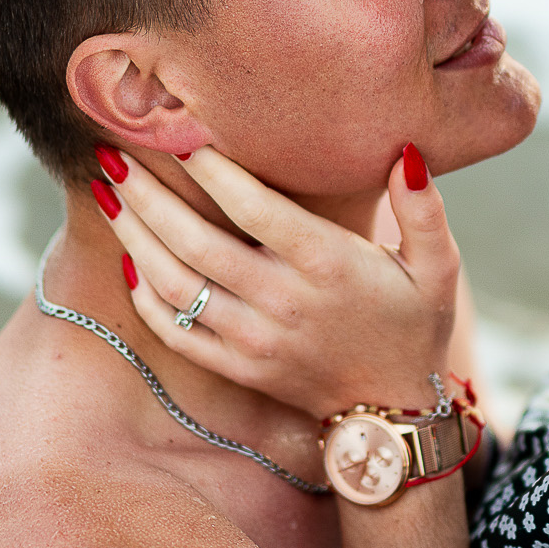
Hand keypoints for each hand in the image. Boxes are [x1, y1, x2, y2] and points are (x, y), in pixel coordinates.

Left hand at [91, 144, 459, 419]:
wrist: (396, 413)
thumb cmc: (414, 323)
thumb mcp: (440, 266)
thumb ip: (425, 209)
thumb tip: (406, 152)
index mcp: (327, 265)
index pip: (254, 208)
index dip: (212, 170)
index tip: (180, 135)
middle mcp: (283, 302)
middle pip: (195, 242)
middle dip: (148, 195)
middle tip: (114, 154)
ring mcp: (254, 340)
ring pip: (174, 285)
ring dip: (134, 237)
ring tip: (108, 195)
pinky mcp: (238, 368)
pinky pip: (176, 333)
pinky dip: (145, 299)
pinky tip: (129, 260)